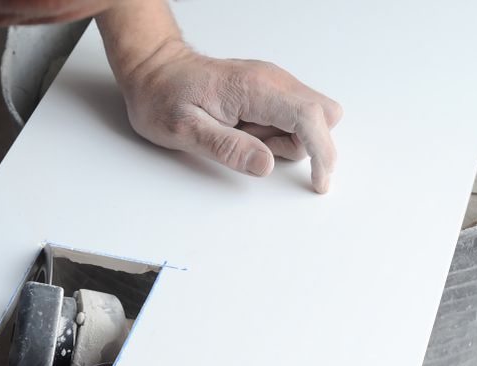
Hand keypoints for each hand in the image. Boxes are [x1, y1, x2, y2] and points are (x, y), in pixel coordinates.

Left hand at [115, 41, 342, 192]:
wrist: (153, 72)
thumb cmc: (163, 98)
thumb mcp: (185, 130)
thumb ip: (227, 148)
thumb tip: (266, 165)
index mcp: (255, 88)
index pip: (310, 116)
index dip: (322, 152)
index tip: (319, 182)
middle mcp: (272, 80)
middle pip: (321, 116)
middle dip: (302, 145)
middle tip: (254, 148)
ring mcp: (272, 84)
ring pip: (308, 120)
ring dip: (282, 141)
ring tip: (237, 136)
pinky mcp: (268, 92)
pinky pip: (291, 118)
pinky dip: (274, 134)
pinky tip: (242, 132)